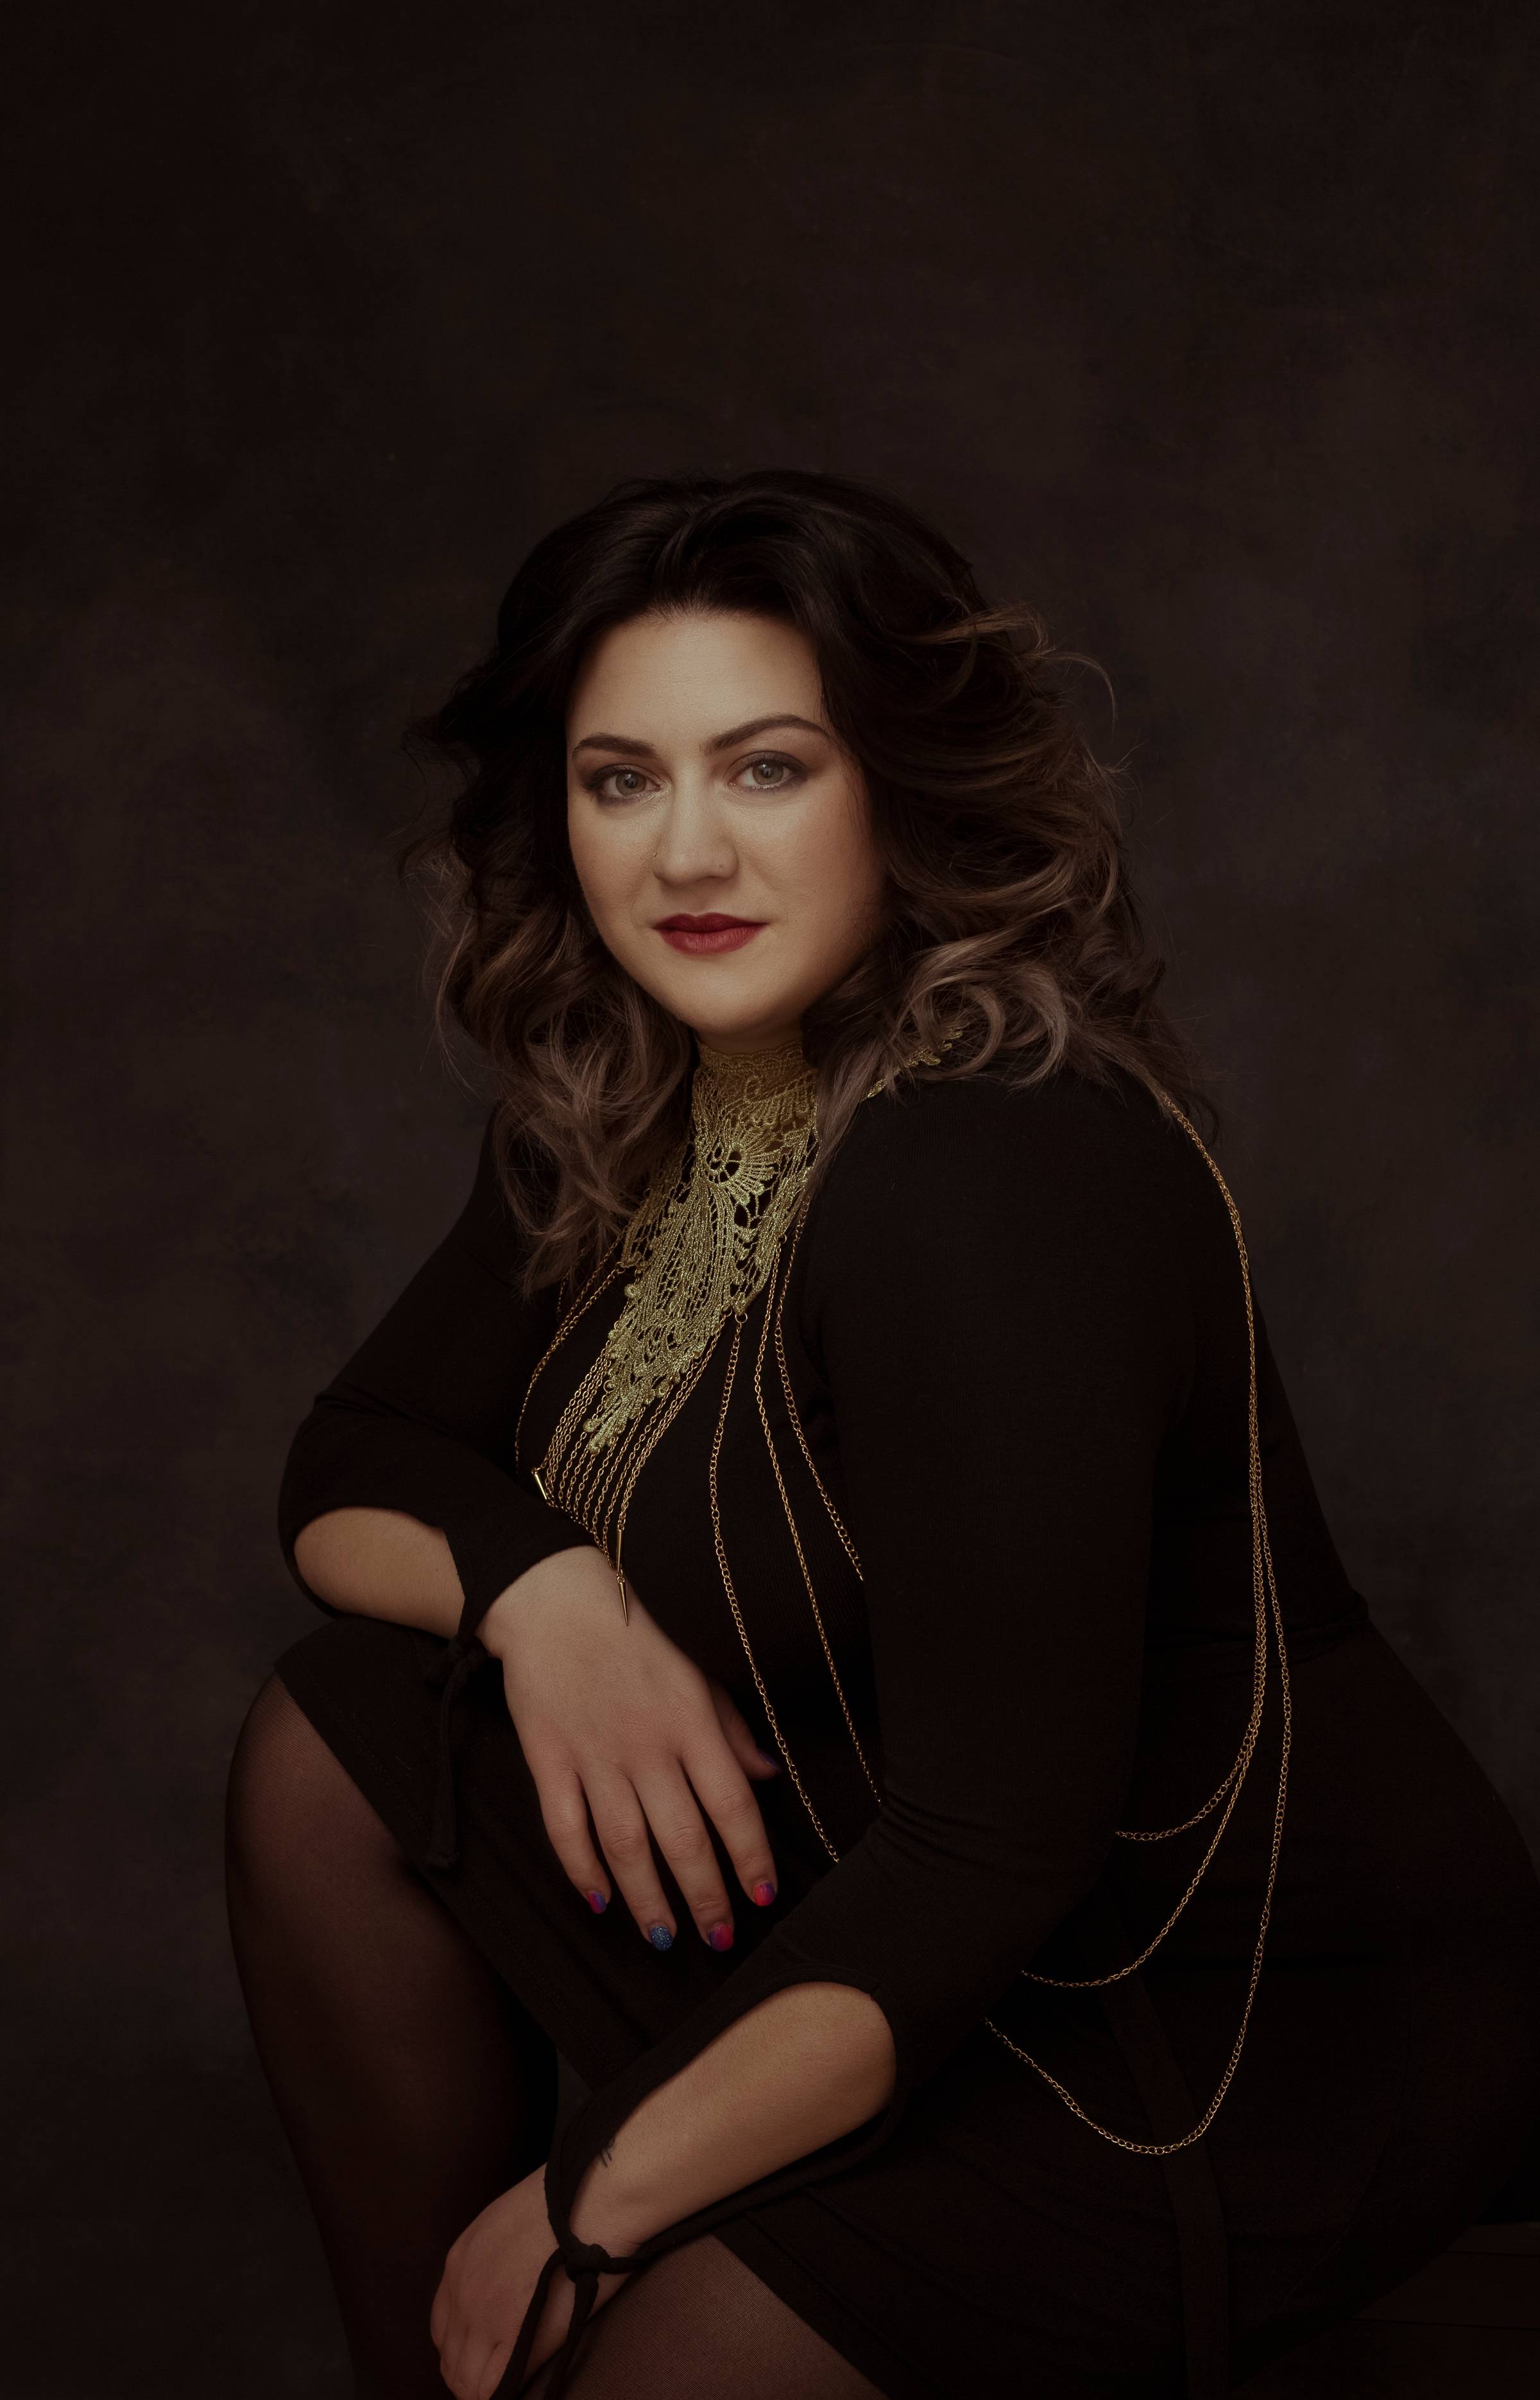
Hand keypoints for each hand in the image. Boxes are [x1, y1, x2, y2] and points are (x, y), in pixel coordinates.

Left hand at [430, 2167, 628, 2397]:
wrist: (593, 2200)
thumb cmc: (566, 2203)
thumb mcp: (508, 2222)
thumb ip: (494, 2258)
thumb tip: (505, 2285)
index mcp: (459, 2261)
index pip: (442, 2326)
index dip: (462, 2346)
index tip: (482, 2353)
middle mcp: (462, 2293)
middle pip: (449, 2358)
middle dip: (469, 2372)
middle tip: (496, 2377)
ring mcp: (484, 2318)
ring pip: (464, 2380)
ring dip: (482, 2388)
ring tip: (507, 2386)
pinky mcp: (512, 2337)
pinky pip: (488, 2389)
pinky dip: (499, 2394)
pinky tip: (517, 2387)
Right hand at [480, 1549, 779, 1950]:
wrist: (553, 1598)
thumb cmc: (636, 1631)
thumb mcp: (698, 1668)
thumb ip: (732, 1727)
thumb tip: (770, 1776)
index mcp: (691, 1722)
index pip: (732, 1805)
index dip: (750, 1858)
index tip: (763, 1896)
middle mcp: (646, 1746)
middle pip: (682, 1839)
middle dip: (705, 1898)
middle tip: (719, 1940)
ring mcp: (594, 1757)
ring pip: (626, 1847)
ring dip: (648, 1900)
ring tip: (665, 1938)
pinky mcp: (548, 1760)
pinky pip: (566, 1829)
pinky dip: (581, 1871)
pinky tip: (599, 1901)